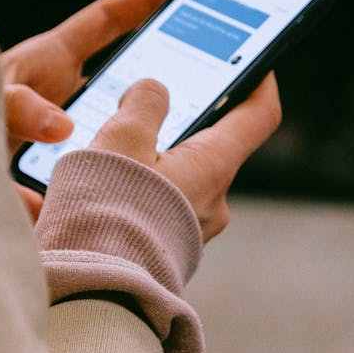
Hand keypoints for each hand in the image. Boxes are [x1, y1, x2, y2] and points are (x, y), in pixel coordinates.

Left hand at [1, 0, 187, 217]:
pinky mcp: (61, 168)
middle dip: (168, 66)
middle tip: (216, 62)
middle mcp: (60, 93)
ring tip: (196, 138)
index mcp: (47, 62)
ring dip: (148, 130)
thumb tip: (60, 127)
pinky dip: (122, 176)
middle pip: (125, 70)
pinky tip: (145, 195)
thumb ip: (16, 107)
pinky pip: (103, 165)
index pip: (105, 20)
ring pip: (119, 123)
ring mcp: (62, 130)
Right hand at [89, 74, 281, 241]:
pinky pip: (166, 204)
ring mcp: (194, 229)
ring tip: (115, 146)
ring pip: (185, 175)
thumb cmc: (107, 213)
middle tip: (152, 100)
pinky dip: (146, 186)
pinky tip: (109, 183)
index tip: (255, 61)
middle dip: (187, 119)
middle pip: (214, 144)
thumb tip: (153, 90)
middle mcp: (215, 200)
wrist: (93, 292)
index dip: (260, 81)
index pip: (260, 115)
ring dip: (159, 156)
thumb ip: (144, 102)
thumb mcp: (122, 138)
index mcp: (214, 166)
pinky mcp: (169, 248)